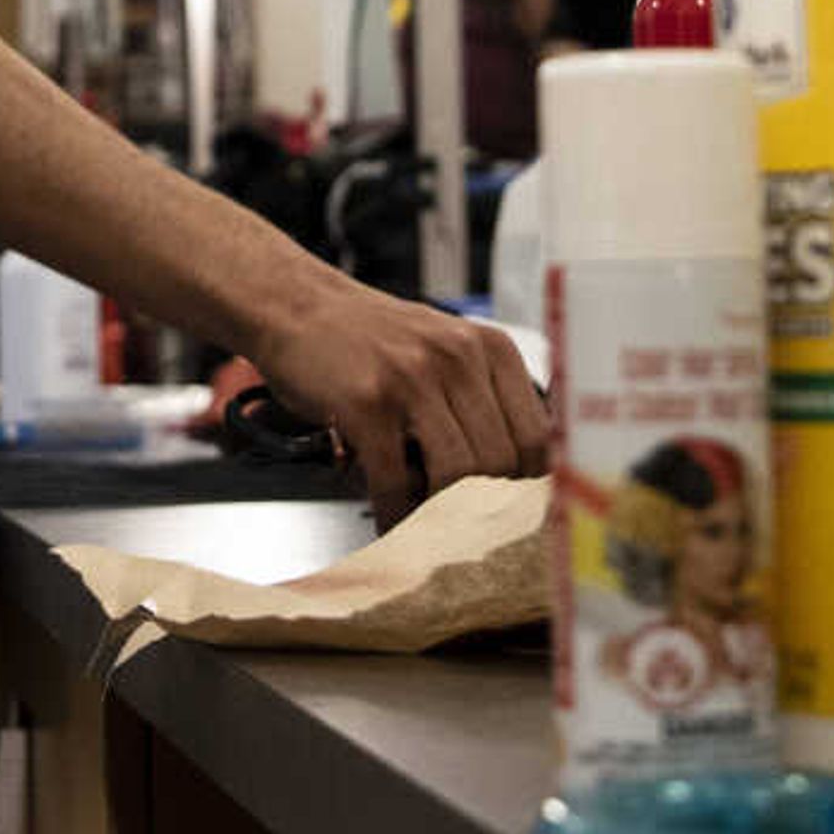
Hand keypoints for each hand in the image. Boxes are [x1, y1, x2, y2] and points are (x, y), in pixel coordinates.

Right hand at [248, 277, 548, 521]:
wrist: (296, 306)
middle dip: (484, 506)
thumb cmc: (369, 338)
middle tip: (465, 527)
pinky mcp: (367, 404)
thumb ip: (481, 400)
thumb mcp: (443, 350)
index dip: (528, 485)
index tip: (514, 511)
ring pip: (457, 475)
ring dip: (442, 513)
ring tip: (429, 524)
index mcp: (489, 348)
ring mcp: (412, 379)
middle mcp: (459, 358)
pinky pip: (394, 481)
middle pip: (501, 462)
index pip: (537, 436)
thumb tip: (512, 477)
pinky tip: (391, 521)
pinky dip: (395, 515)